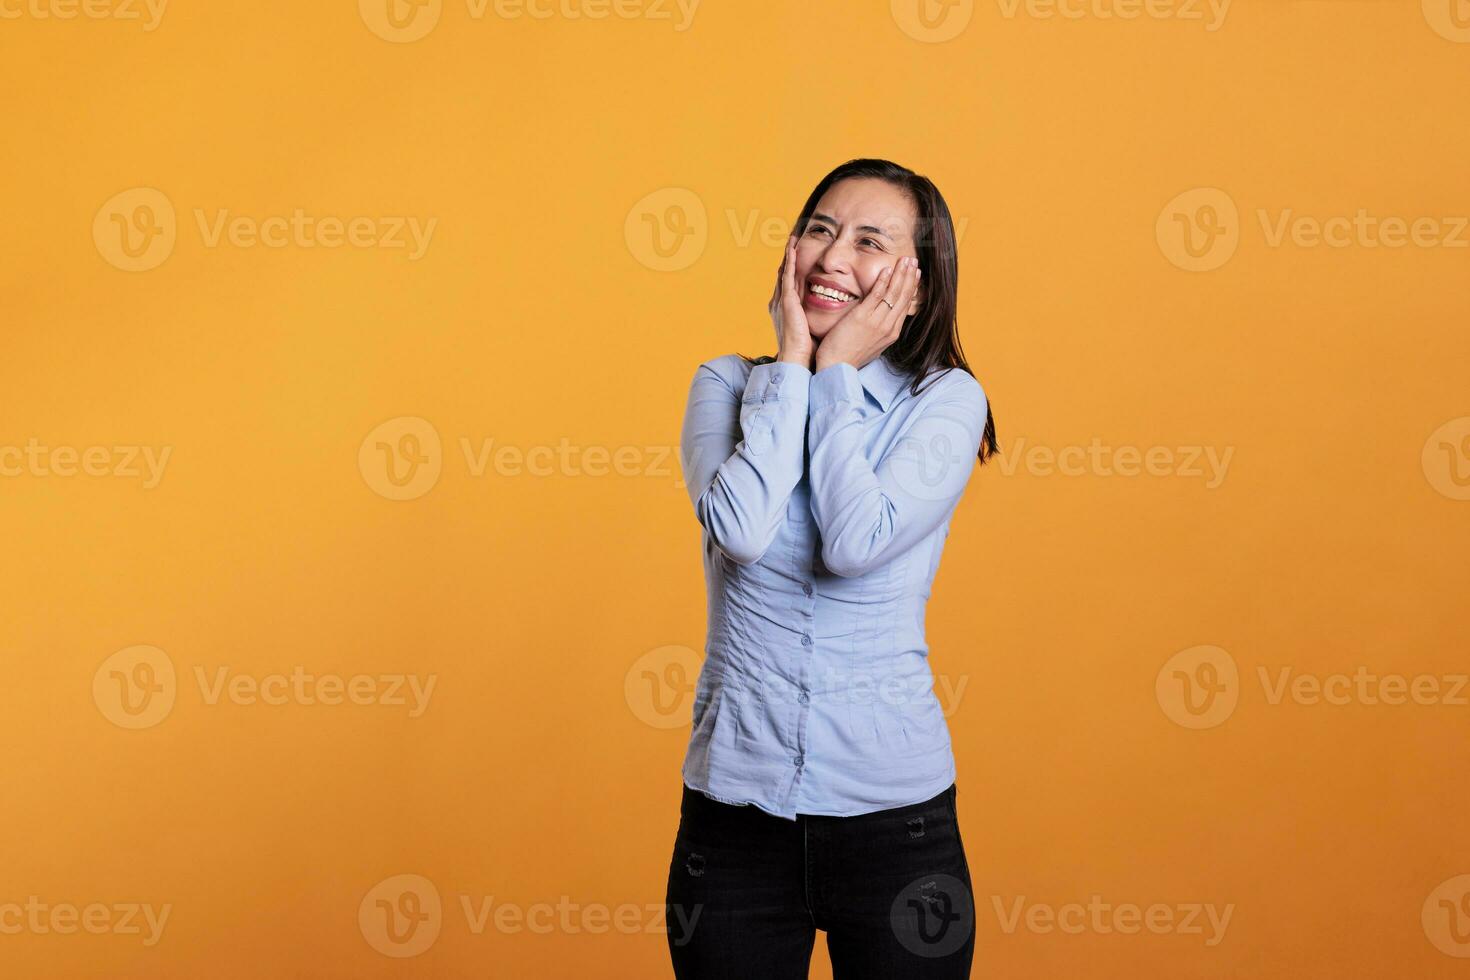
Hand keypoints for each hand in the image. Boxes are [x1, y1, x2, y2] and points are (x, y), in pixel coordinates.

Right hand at [770, 235, 815, 369]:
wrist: (798, 360)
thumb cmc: (809, 350)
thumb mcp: (813, 329)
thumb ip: (819, 319)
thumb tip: (835, 315)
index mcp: (787, 311)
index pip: (790, 285)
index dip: (793, 270)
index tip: (799, 257)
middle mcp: (781, 304)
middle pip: (784, 275)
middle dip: (788, 259)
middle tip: (792, 242)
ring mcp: (782, 301)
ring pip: (784, 272)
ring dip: (788, 255)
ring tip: (791, 239)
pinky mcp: (786, 301)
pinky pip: (787, 276)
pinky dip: (789, 261)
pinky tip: (792, 248)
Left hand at [813, 255, 920, 372]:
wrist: (837, 368)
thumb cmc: (849, 356)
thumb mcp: (871, 344)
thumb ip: (878, 330)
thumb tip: (881, 319)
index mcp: (891, 333)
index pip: (905, 306)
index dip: (911, 288)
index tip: (915, 274)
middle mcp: (888, 327)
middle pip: (903, 297)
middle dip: (910, 277)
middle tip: (914, 261)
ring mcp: (877, 322)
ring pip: (894, 294)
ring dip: (901, 274)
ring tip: (906, 260)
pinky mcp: (863, 318)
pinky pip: (877, 295)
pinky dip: (883, 281)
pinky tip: (887, 269)